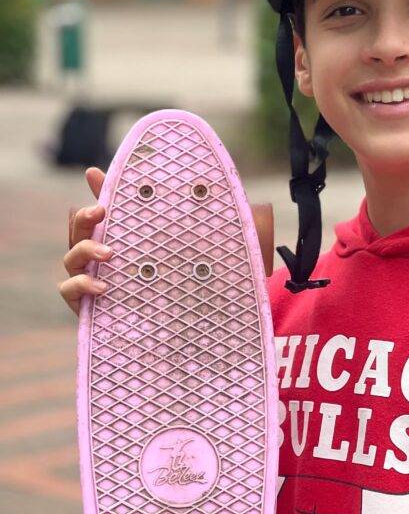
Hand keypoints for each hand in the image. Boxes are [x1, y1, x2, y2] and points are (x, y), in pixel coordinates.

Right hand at [58, 164, 275, 315]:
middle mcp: (107, 260)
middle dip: (86, 215)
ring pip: (71, 255)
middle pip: (81, 228)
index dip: (98, 189)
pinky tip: (104, 286)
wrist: (190, 341)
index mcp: (130, 242)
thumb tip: (234, 202)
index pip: (109, 211)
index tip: (94, 172)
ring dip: (84, 248)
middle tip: (101, 211)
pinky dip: (80, 283)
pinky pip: (68, 290)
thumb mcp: (203, 261)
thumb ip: (209, 235)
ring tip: (110, 253)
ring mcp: (94, 282)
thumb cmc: (195, 297)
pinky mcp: (88, 309)